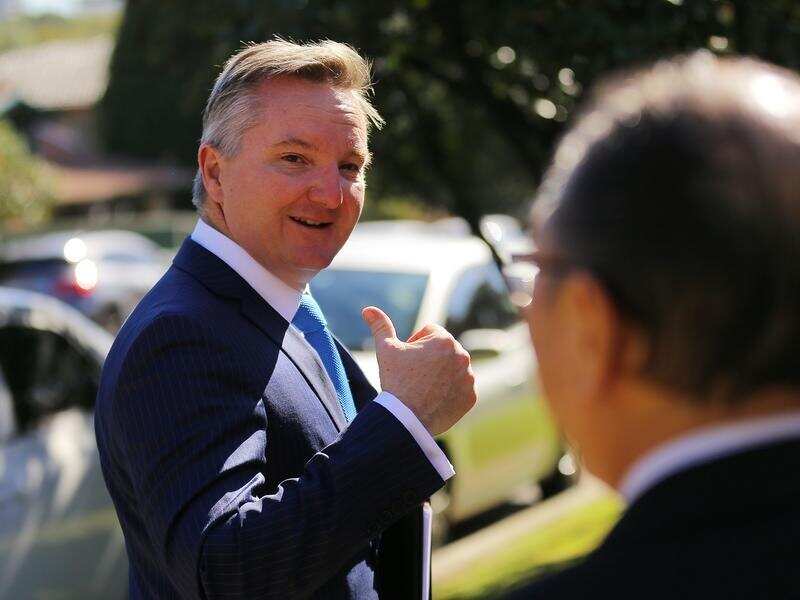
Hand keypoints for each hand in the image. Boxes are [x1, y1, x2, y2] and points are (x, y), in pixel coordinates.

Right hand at [362, 306, 476, 435]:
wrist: (405, 419)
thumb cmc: (395, 381)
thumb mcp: (386, 350)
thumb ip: (381, 326)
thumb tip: (368, 309)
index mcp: (444, 340)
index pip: (430, 332)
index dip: (415, 344)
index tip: (407, 360)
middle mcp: (462, 355)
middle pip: (443, 350)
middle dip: (430, 358)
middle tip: (413, 376)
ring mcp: (468, 378)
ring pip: (453, 368)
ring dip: (441, 374)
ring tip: (423, 388)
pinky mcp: (470, 397)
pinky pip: (461, 388)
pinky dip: (450, 392)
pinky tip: (433, 400)